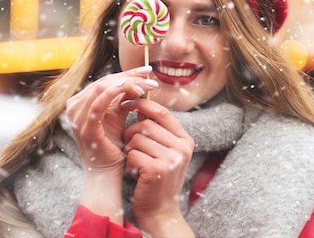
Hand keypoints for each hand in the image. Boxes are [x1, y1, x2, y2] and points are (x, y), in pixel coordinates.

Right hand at [66, 65, 156, 174]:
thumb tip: (140, 78)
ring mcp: (78, 117)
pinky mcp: (85, 127)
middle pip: (105, 81)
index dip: (128, 73)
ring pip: (102, 88)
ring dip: (125, 83)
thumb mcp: (119, 114)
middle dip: (129, 77)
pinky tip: (130, 89)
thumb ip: (124, 97)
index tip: (148, 70)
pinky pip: (97, 104)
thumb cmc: (114, 143)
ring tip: (145, 84)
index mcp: (82, 101)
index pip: (107, 80)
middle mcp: (75, 106)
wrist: (108, 171)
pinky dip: (112, 93)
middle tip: (149, 77)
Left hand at [122, 99, 194, 233]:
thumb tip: (139, 103)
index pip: (162, 112)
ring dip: (130, 150)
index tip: (127, 103)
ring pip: (137, 138)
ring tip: (136, 163)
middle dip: (131, 133)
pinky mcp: (157, 169)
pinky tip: (136, 173)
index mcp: (185, 140)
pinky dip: (129, 163)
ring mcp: (171, 159)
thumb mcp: (165, 151)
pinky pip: (133, 154)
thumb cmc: (157, 177)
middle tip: (131, 147)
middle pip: (146, 124)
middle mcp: (182, 147)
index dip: (143, 105)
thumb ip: (157, 130)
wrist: (160, 210)